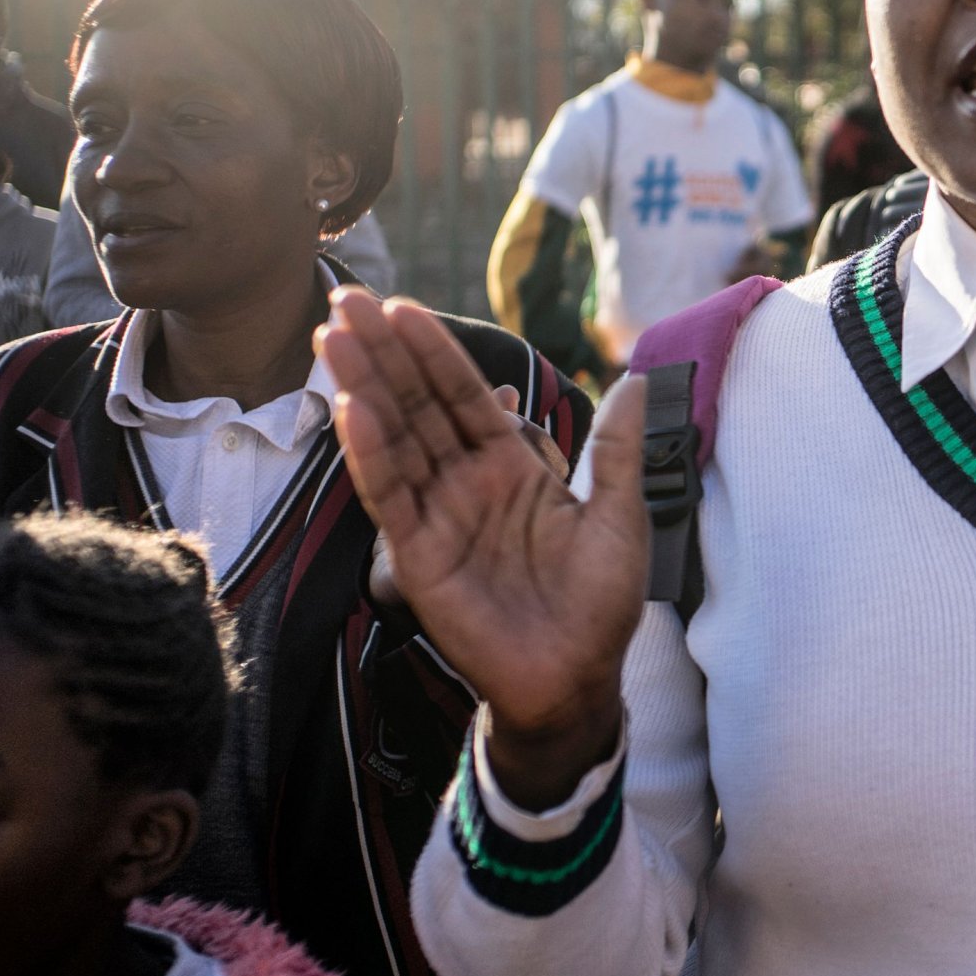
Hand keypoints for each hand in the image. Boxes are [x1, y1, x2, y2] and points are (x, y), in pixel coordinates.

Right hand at [321, 291, 647, 807]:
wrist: (578, 677)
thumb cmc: (601, 601)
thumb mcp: (620, 515)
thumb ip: (619, 449)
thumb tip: (641, 381)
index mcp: (513, 468)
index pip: (467, 397)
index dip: (436, 354)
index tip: (402, 307)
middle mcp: (468, 484)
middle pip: (419, 406)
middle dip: (384, 354)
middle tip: (344, 299)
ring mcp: (439, 517)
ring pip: (396, 440)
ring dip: (364, 388)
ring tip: (334, 337)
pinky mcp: (419, 556)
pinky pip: (391, 497)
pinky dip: (371, 454)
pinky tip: (352, 409)